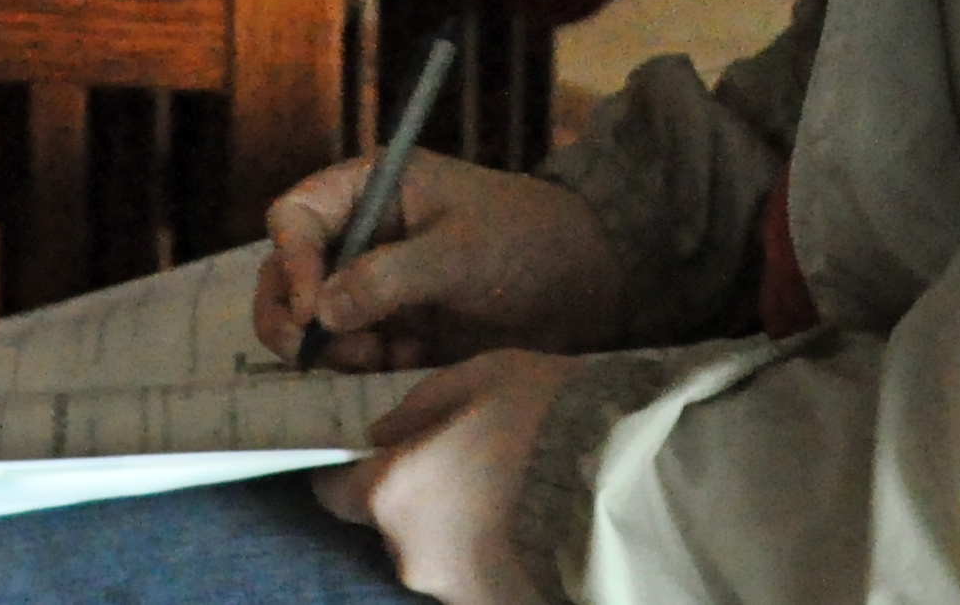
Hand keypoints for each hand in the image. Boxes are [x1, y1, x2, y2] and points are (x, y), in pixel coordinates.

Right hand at [259, 155, 628, 370]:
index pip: (295, 216)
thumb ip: (388, 279)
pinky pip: (350, 353)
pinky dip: (359, 367)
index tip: (313, 311)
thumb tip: (321, 312)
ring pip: (313, 321)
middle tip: (314, 355)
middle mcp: (362, 234)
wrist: (586, 285)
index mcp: (372, 189)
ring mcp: (374, 283)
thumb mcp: (459, 253)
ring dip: (328, 348)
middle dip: (294, 316)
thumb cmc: (527, 242)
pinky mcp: (394, 328)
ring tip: (375, 357)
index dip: (292, 261)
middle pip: (289, 273)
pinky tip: (398, 365)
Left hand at [319, 351, 576, 604]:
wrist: (626, 486)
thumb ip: (420, 403)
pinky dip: (489, 549)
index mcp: (394, 491)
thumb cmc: (547, 419)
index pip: (333, 491)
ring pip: (435, 549)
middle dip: (415, 494)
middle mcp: (410, 553)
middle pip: (390, 522)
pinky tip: (527, 520)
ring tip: (508, 492)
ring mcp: (452, 589)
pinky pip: (474, 572)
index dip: (345, 470)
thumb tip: (384, 431)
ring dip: (456, 524)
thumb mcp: (483, 376)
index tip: (370, 452)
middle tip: (462, 462)